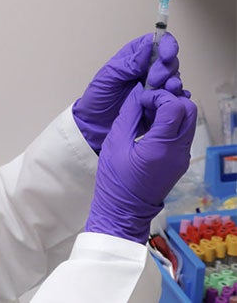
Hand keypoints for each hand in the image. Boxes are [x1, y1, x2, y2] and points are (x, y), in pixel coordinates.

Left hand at [73, 33, 185, 152]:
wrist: (95, 125)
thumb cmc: (97, 98)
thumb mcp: (108, 77)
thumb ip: (128, 63)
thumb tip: (148, 46)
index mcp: (134, 57)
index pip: (156, 43)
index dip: (166, 45)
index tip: (166, 56)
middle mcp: (147, 69)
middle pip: (169, 61)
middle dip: (166, 69)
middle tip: (154, 81)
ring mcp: (155, 86)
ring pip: (174, 79)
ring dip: (174, 83)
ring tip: (167, 90)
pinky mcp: (160, 103)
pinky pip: (175, 98)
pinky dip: (178, 98)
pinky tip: (175, 101)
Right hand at [85, 84, 196, 242]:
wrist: (124, 211)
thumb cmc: (115, 180)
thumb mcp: (115, 143)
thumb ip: (129, 115)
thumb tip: (137, 93)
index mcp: (162, 148)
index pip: (176, 107)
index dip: (159, 97)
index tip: (142, 101)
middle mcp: (179, 152)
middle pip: (189, 111)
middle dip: (170, 99)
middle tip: (148, 103)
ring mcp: (182, 157)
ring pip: (188, 121)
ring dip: (171, 110)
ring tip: (147, 113)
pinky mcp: (180, 160)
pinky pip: (182, 133)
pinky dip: (170, 122)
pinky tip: (150, 125)